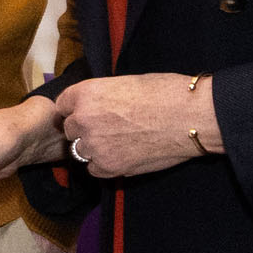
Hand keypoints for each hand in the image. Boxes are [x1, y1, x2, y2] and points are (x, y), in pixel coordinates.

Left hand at [58, 72, 219, 179]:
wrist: (189, 117)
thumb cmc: (165, 93)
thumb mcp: (125, 83)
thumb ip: (102, 96)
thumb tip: (96, 105)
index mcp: (86, 93)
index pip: (63, 105)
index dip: (75, 109)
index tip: (87, 112)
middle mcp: (83, 119)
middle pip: (70, 129)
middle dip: (84, 129)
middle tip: (108, 128)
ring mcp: (94, 146)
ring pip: (80, 151)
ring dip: (94, 148)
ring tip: (118, 142)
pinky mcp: (109, 167)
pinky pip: (94, 169)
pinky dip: (104, 165)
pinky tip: (123, 155)